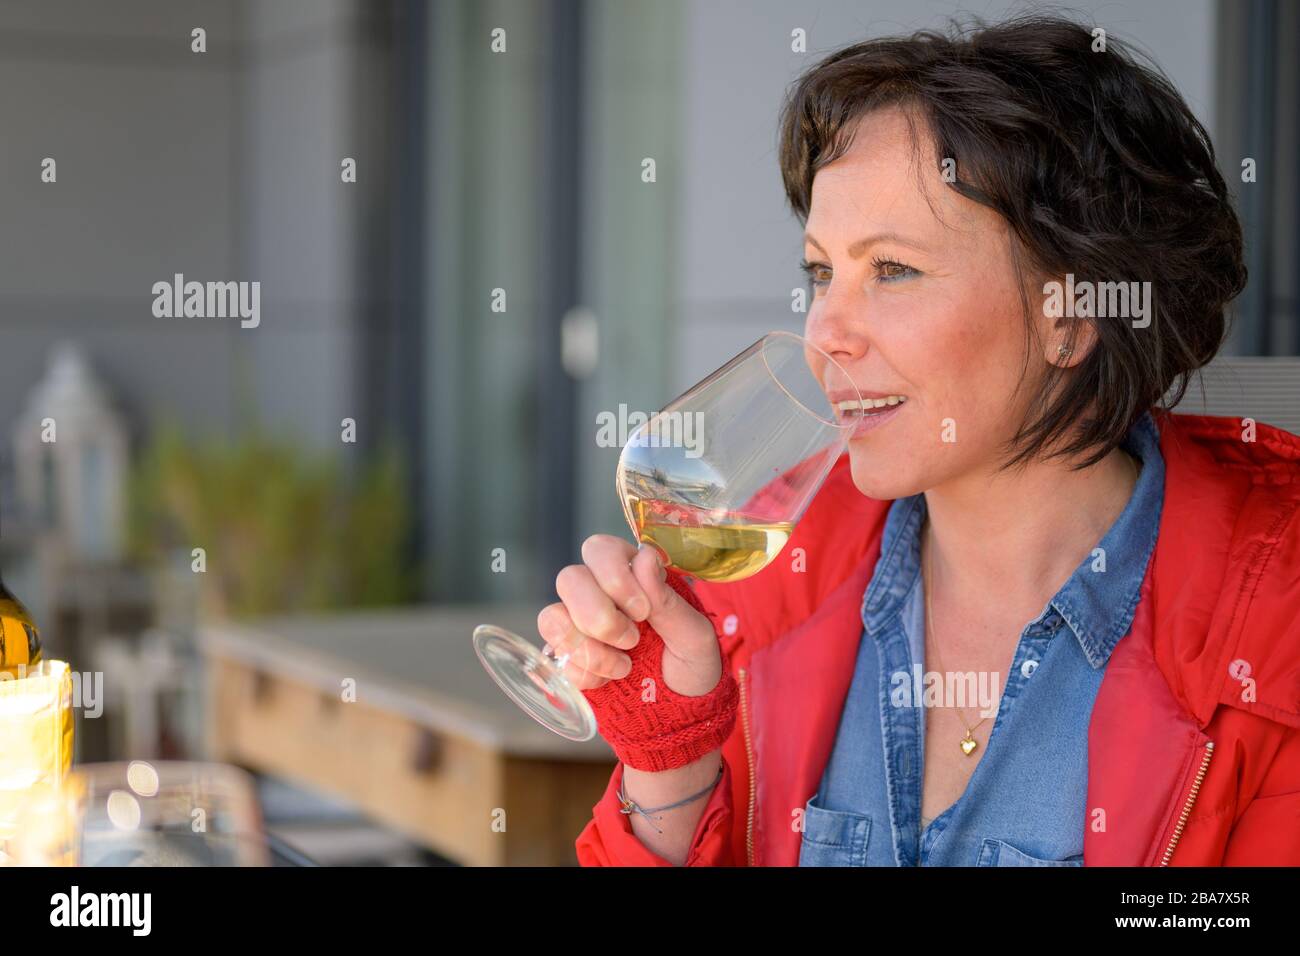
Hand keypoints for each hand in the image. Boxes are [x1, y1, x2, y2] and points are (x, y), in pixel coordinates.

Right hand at [537, 535, 721, 696]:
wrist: (677, 713)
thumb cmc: (690, 666)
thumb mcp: (693, 635)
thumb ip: (668, 600)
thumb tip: (644, 557)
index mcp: (631, 575)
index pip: (599, 549)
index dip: (614, 577)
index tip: (643, 612)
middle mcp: (597, 592)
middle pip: (569, 579)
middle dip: (600, 616)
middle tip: (632, 641)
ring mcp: (577, 625)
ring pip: (552, 617)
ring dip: (589, 648)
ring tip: (624, 667)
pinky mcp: (566, 657)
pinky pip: (553, 657)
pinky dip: (584, 673)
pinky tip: (609, 680)